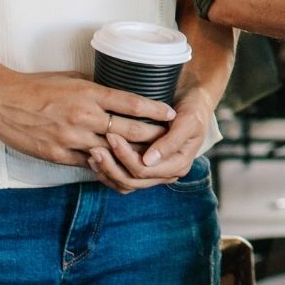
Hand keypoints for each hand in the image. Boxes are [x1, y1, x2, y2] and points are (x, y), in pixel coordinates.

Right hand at [0, 70, 175, 167]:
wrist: (2, 101)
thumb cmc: (38, 86)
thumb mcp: (72, 79)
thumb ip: (97, 89)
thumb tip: (120, 93)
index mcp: (89, 93)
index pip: (131, 102)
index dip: (154, 109)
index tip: (172, 113)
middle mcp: (84, 117)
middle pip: (128, 130)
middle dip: (153, 136)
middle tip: (171, 139)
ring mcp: (71, 138)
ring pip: (112, 152)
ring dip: (133, 156)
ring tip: (153, 159)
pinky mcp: (59, 155)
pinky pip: (90, 164)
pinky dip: (107, 166)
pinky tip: (122, 168)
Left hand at [90, 84, 217, 192]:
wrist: (193, 101)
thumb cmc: (192, 109)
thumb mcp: (188, 121)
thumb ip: (171, 142)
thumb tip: (149, 161)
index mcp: (178, 165)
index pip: (145, 170)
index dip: (125, 156)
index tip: (111, 135)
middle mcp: (166, 173)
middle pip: (132, 181)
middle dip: (111, 165)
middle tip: (95, 147)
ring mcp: (154, 173)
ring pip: (125, 183)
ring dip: (107, 171)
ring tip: (92, 153)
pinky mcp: (144, 167)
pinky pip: (122, 179)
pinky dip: (107, 172)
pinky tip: (95, 160)